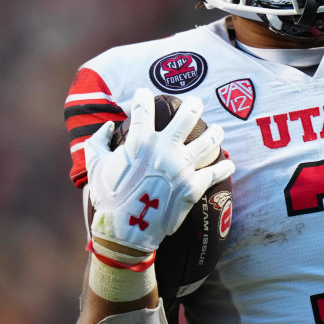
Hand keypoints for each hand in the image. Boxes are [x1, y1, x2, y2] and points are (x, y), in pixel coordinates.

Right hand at [85, 88, 233, 255]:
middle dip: (194, 106)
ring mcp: (181, 167)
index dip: (143, 97)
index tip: (145, 93)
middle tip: (197, 103)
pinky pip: (215, 172)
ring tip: (218, 130)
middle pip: (187, 117)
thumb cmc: (108, 199)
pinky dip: (225, 167)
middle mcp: (164, 150)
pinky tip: (229, 163)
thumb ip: (97, 142)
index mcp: (139, 142)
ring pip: (208, 142)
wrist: (126, 231)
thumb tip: (107, 125)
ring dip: (215, 133)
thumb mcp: (95, 167)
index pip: (144, 109)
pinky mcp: (193, 187)